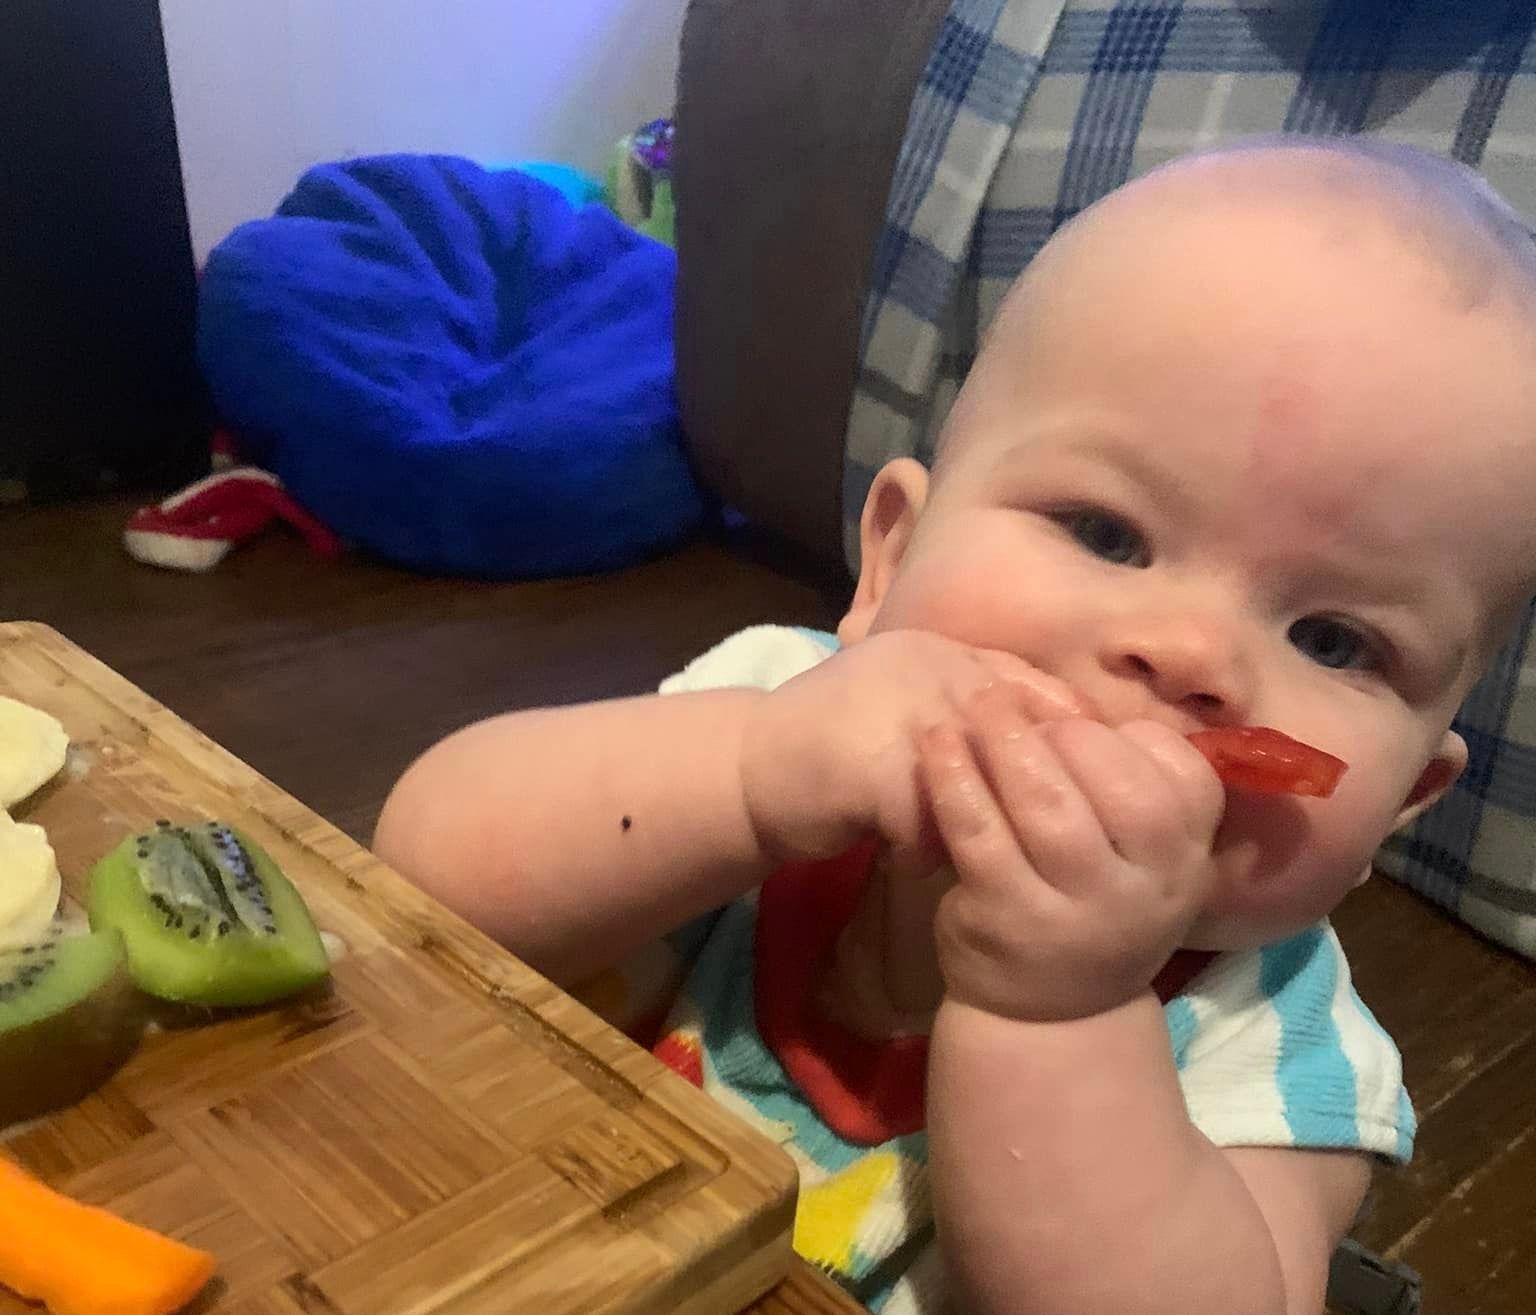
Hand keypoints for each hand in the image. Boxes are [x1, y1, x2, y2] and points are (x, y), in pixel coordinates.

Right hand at [739, 630, 1090, 878]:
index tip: (1067, 797)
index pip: (1038, 694)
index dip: (1063, 748)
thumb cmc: (837, 746)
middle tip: (1022, 842)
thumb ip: (971, 711)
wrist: (746, 768)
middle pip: (1019, 744)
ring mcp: (904, 714)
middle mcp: (932, 670)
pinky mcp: (878, 767)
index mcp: (945, 651)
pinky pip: (931, 827)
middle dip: (1022, 800)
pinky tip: (903, 858)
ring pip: (981, 789)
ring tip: (956, 850)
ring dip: (972, 829)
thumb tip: (1064, 749)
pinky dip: (920, 852)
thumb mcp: (908, 705)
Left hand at [921, 691, 1225, 1021]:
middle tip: (1008, 696)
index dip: (1120, 736)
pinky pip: (979, 832)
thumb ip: (1127, 783)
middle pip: (1116, 785)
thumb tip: (1073, 698)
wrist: (1049, 1011)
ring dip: (1006, 742)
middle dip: (1061, 730)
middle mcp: (1145, 888)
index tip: (1074, 723)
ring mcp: (1076, 909)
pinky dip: (954, 779)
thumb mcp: (1137, 853)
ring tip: (975, 705)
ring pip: (1047, 806)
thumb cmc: (1090, 899)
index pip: (1181, 775)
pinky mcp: (1007, 917)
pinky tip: (936, 744)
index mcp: (1186, 859)